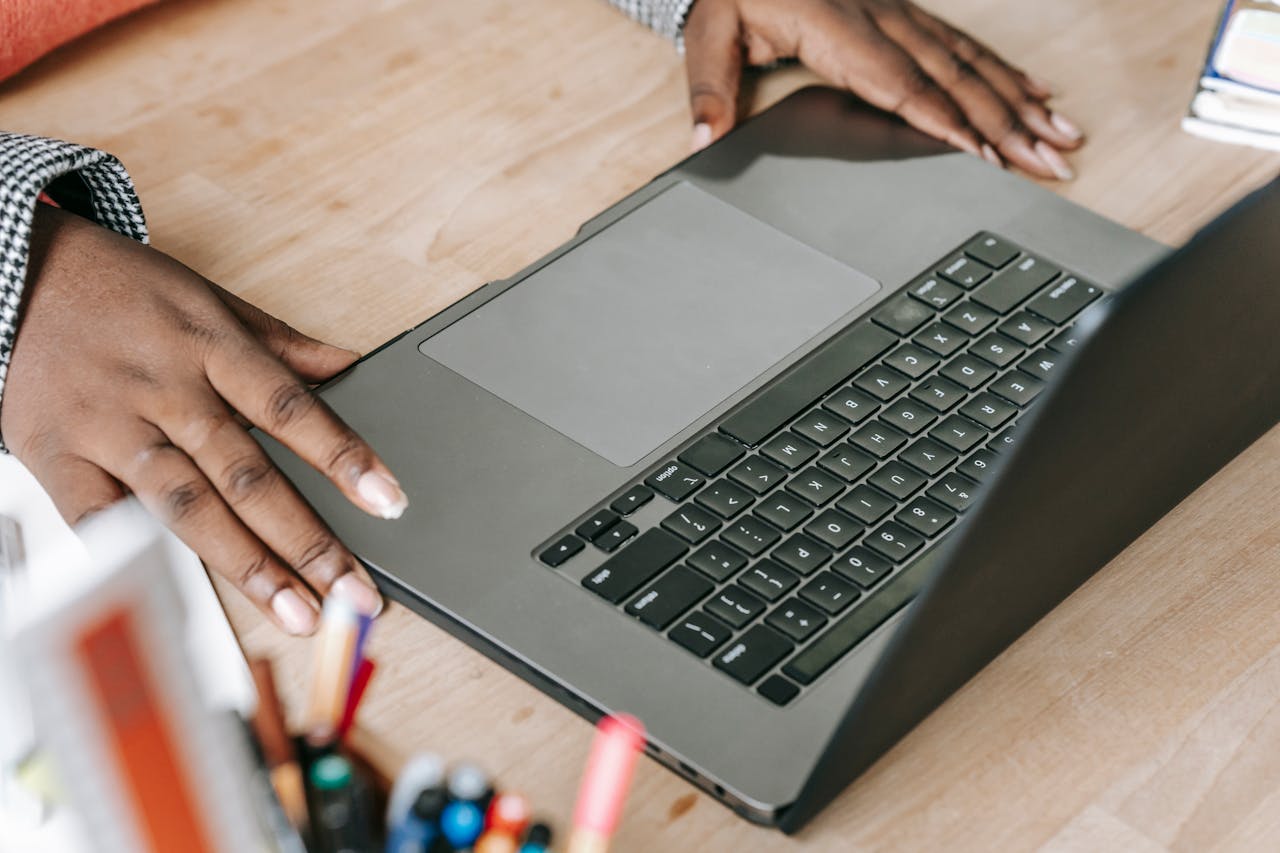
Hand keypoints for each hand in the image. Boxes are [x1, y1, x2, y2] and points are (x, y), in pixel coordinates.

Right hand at [2, 206, 404, 633]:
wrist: (17, 273)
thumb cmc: (125, 290)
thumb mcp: (211, 298)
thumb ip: (282, 343)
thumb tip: (354, 363)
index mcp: (210, 346)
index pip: (290, 409)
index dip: (344, 457)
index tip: (389, 501)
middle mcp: (164, 388)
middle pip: (247, 475)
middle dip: (308, 541)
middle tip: (355, 591)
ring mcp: (110, 426)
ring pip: (187, 506)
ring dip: (247, 565)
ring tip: (298, 612)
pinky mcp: (58, 456)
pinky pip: (101, 519)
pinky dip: (143, 557)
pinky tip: (188, 597)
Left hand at [683, 0, 1081, 179]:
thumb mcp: (708, 33)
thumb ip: (709, 88)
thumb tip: (704, 138)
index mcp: (835, 27)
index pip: (900, 85)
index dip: (945, 122)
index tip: (985, 155)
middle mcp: (880, 16)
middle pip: (953, 77)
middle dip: (1006, 123)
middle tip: (1049, 160)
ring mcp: (898, 10)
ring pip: (969, 59)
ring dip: (1018, 100)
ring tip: (1060, 134)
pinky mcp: (904, 10)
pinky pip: (963, 42)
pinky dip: (1003, 70)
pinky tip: (1033, 91)